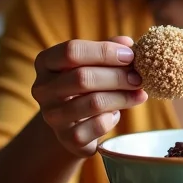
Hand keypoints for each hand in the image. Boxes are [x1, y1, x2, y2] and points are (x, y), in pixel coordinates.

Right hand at [32, 36, 146, 157]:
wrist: (74, 122)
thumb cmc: (87, 84)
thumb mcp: (94, 62)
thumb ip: (109, 49)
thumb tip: (128, 44)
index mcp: (46, 62)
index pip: (72, 51)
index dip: (104, 51)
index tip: (130, 56)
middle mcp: (42, 88)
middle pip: (82, 77)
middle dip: (117, 77)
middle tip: (139, 78)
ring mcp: (51, 115)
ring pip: (93, 103)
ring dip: (122, 97)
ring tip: (139, 94)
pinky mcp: (66, 138)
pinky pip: (97, 126)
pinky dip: (113, 118)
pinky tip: (116, 114)